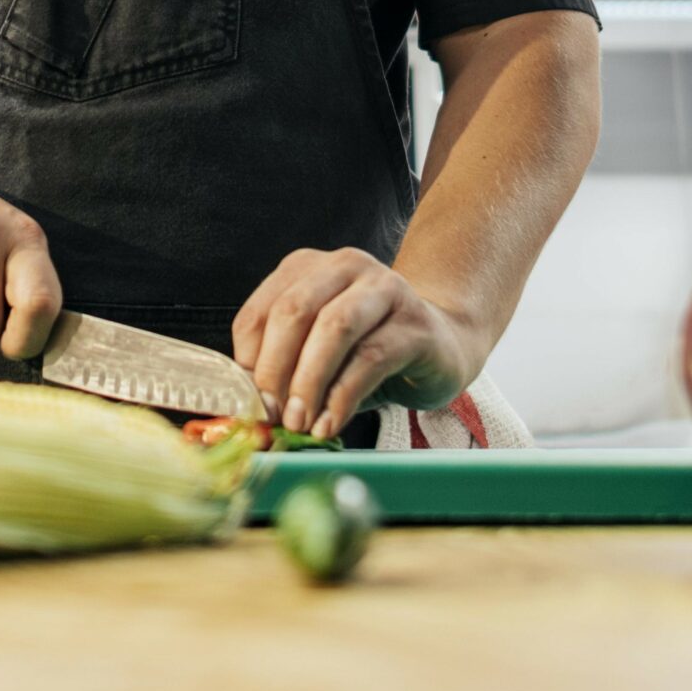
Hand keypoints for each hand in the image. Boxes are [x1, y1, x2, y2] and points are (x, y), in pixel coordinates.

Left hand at [232, 248, 480, 438]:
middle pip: (294, 311)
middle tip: (272, 416)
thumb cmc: (368, 351)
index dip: (248, 362)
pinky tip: (331, 423)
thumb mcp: (317, 354)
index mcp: (308, 269)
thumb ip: (284, 369)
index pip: (260, 312)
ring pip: (335, 327)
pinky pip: (371, 358)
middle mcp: (346, 267)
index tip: (250, 404)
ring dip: (309, 381)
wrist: (443, 345)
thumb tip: (251, 409)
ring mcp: (386, 288)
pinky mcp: (416, 322)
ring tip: (300, 422)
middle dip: (275, 370)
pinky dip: (343, 396)